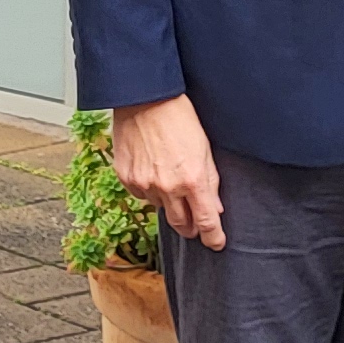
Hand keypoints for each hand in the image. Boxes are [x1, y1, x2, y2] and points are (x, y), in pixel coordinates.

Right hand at [109, 93, 226, 250]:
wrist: (144, 99)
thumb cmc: (179, 117)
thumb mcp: (205, 148)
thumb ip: (211, 181)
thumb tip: (215, 207)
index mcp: (192, 180)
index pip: (207, 221)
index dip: (213, 237)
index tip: (217, 243)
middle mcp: (167, 187)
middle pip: (181, 224)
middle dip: (191, 228)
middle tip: (196, 225)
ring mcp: (144, 184)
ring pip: (160, 208)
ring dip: (169, 202)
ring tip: (170, 178)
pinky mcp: (126, 178)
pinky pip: (141, 195)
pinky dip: (150, 189)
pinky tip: (153, 170)